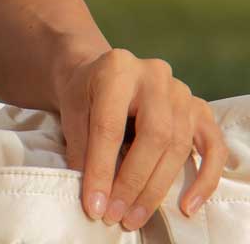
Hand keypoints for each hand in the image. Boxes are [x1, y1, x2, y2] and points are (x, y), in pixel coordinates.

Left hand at [55, 47, 228, 228]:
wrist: (105, 72)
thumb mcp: (72, 111)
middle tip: (117, 214)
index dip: (101, 169)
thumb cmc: (87, 93)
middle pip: (153, 135)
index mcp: (118, 68)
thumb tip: (95, 195)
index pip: (110, 125)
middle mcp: (154, 74)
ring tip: (135, 216)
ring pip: (179, 145)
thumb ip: (81, 148)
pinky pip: (213, 147)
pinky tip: (188, 206)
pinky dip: (205, 180)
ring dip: (157, 188)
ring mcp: (181, 91)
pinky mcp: (200, 108)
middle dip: (134, 182)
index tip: (96, 205)